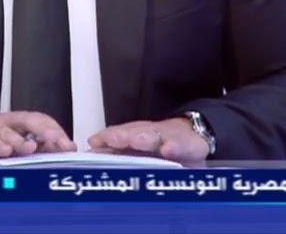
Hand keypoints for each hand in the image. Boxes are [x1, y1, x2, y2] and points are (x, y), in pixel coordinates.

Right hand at [0, 111, 76, 166]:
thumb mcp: (15, 152)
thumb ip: (36, 153)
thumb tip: (63, 157)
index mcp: (21, 126)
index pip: (43, 122)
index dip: (57, 132)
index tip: (69, 147)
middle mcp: (9, 123)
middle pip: (30, 120)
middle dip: (45, 130)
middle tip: (57, 141)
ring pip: (8, 131)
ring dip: (20, 140)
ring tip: (31, 148)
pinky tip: (4, 151)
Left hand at [87, 118, 208, 164]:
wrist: (194, 133)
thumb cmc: (161, 146)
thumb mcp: (139, 148)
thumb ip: (117, 152)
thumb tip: (91, 150)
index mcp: (136, 137)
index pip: (118, 136)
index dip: (107, 138)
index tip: (94, 141)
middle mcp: (151, 135)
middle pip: (135, 133)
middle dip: (123, 135)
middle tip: (113, 139)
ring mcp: (170, 138)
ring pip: (156, 136)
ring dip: (146, 137)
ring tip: (138, 141)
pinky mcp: (189, 145)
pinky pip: (181, 146)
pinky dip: (174, 147)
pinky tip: (168, 149)